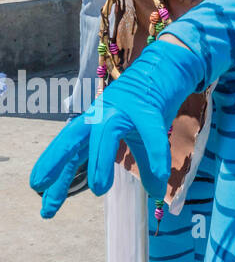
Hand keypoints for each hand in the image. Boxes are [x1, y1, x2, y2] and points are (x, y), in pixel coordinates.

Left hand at [30, 40, 204, 216]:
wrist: (170, 67)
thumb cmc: (149, 104)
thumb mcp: (139, 136)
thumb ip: (143, 163)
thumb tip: (154, 194)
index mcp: (96, 121)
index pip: (70, 147)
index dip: (54, 167)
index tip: (38, 190)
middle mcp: (104, 114)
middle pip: (74, 136)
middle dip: (55, 160)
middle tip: (38, 186)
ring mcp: (126, 108)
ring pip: (106, 133)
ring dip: (100, 162)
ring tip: (99, 191)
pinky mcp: (150, 107)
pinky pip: (152, 135)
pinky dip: (156, 157)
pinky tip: (160, 179)